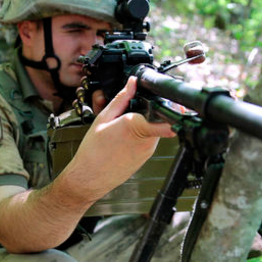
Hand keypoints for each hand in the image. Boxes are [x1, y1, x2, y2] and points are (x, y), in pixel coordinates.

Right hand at [63, 76, 175, 202]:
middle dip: (146, 112)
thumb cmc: (93, 151)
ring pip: (153, 128)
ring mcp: (148, 150)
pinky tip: (122, 140)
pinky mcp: (146, 158)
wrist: (90, 177)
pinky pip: (148, 140)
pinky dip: (138, 137)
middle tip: (129, 113)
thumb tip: (132, 84)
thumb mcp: (103, 118)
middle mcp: (146, 138)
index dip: (171, 107)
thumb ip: (121, 99)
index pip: (166, 115)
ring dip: (142, 124)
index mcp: (135, 124)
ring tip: (121, 130)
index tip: (171, 103)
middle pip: (156, 117)